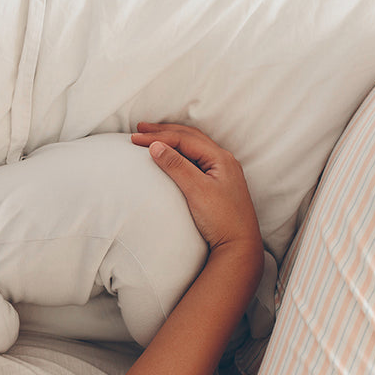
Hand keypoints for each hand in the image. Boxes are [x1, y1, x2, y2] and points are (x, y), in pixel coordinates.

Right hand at [131, 122, 259, 251]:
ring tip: (153, 137)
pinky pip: (196, 160)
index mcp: (220, 158)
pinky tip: (172, 156)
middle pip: (190, 138)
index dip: (158, 137)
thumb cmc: (221, 219)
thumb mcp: (196, 190)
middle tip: (140, 129)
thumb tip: (155, 146)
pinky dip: (180, 153)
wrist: (239, 246)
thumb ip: (176, 166)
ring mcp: (222, 172)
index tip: (134, 138)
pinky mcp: (218, 184)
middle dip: (164, 131)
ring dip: (172, 139)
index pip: (184, 140)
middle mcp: (223, 161)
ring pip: (193, 147)